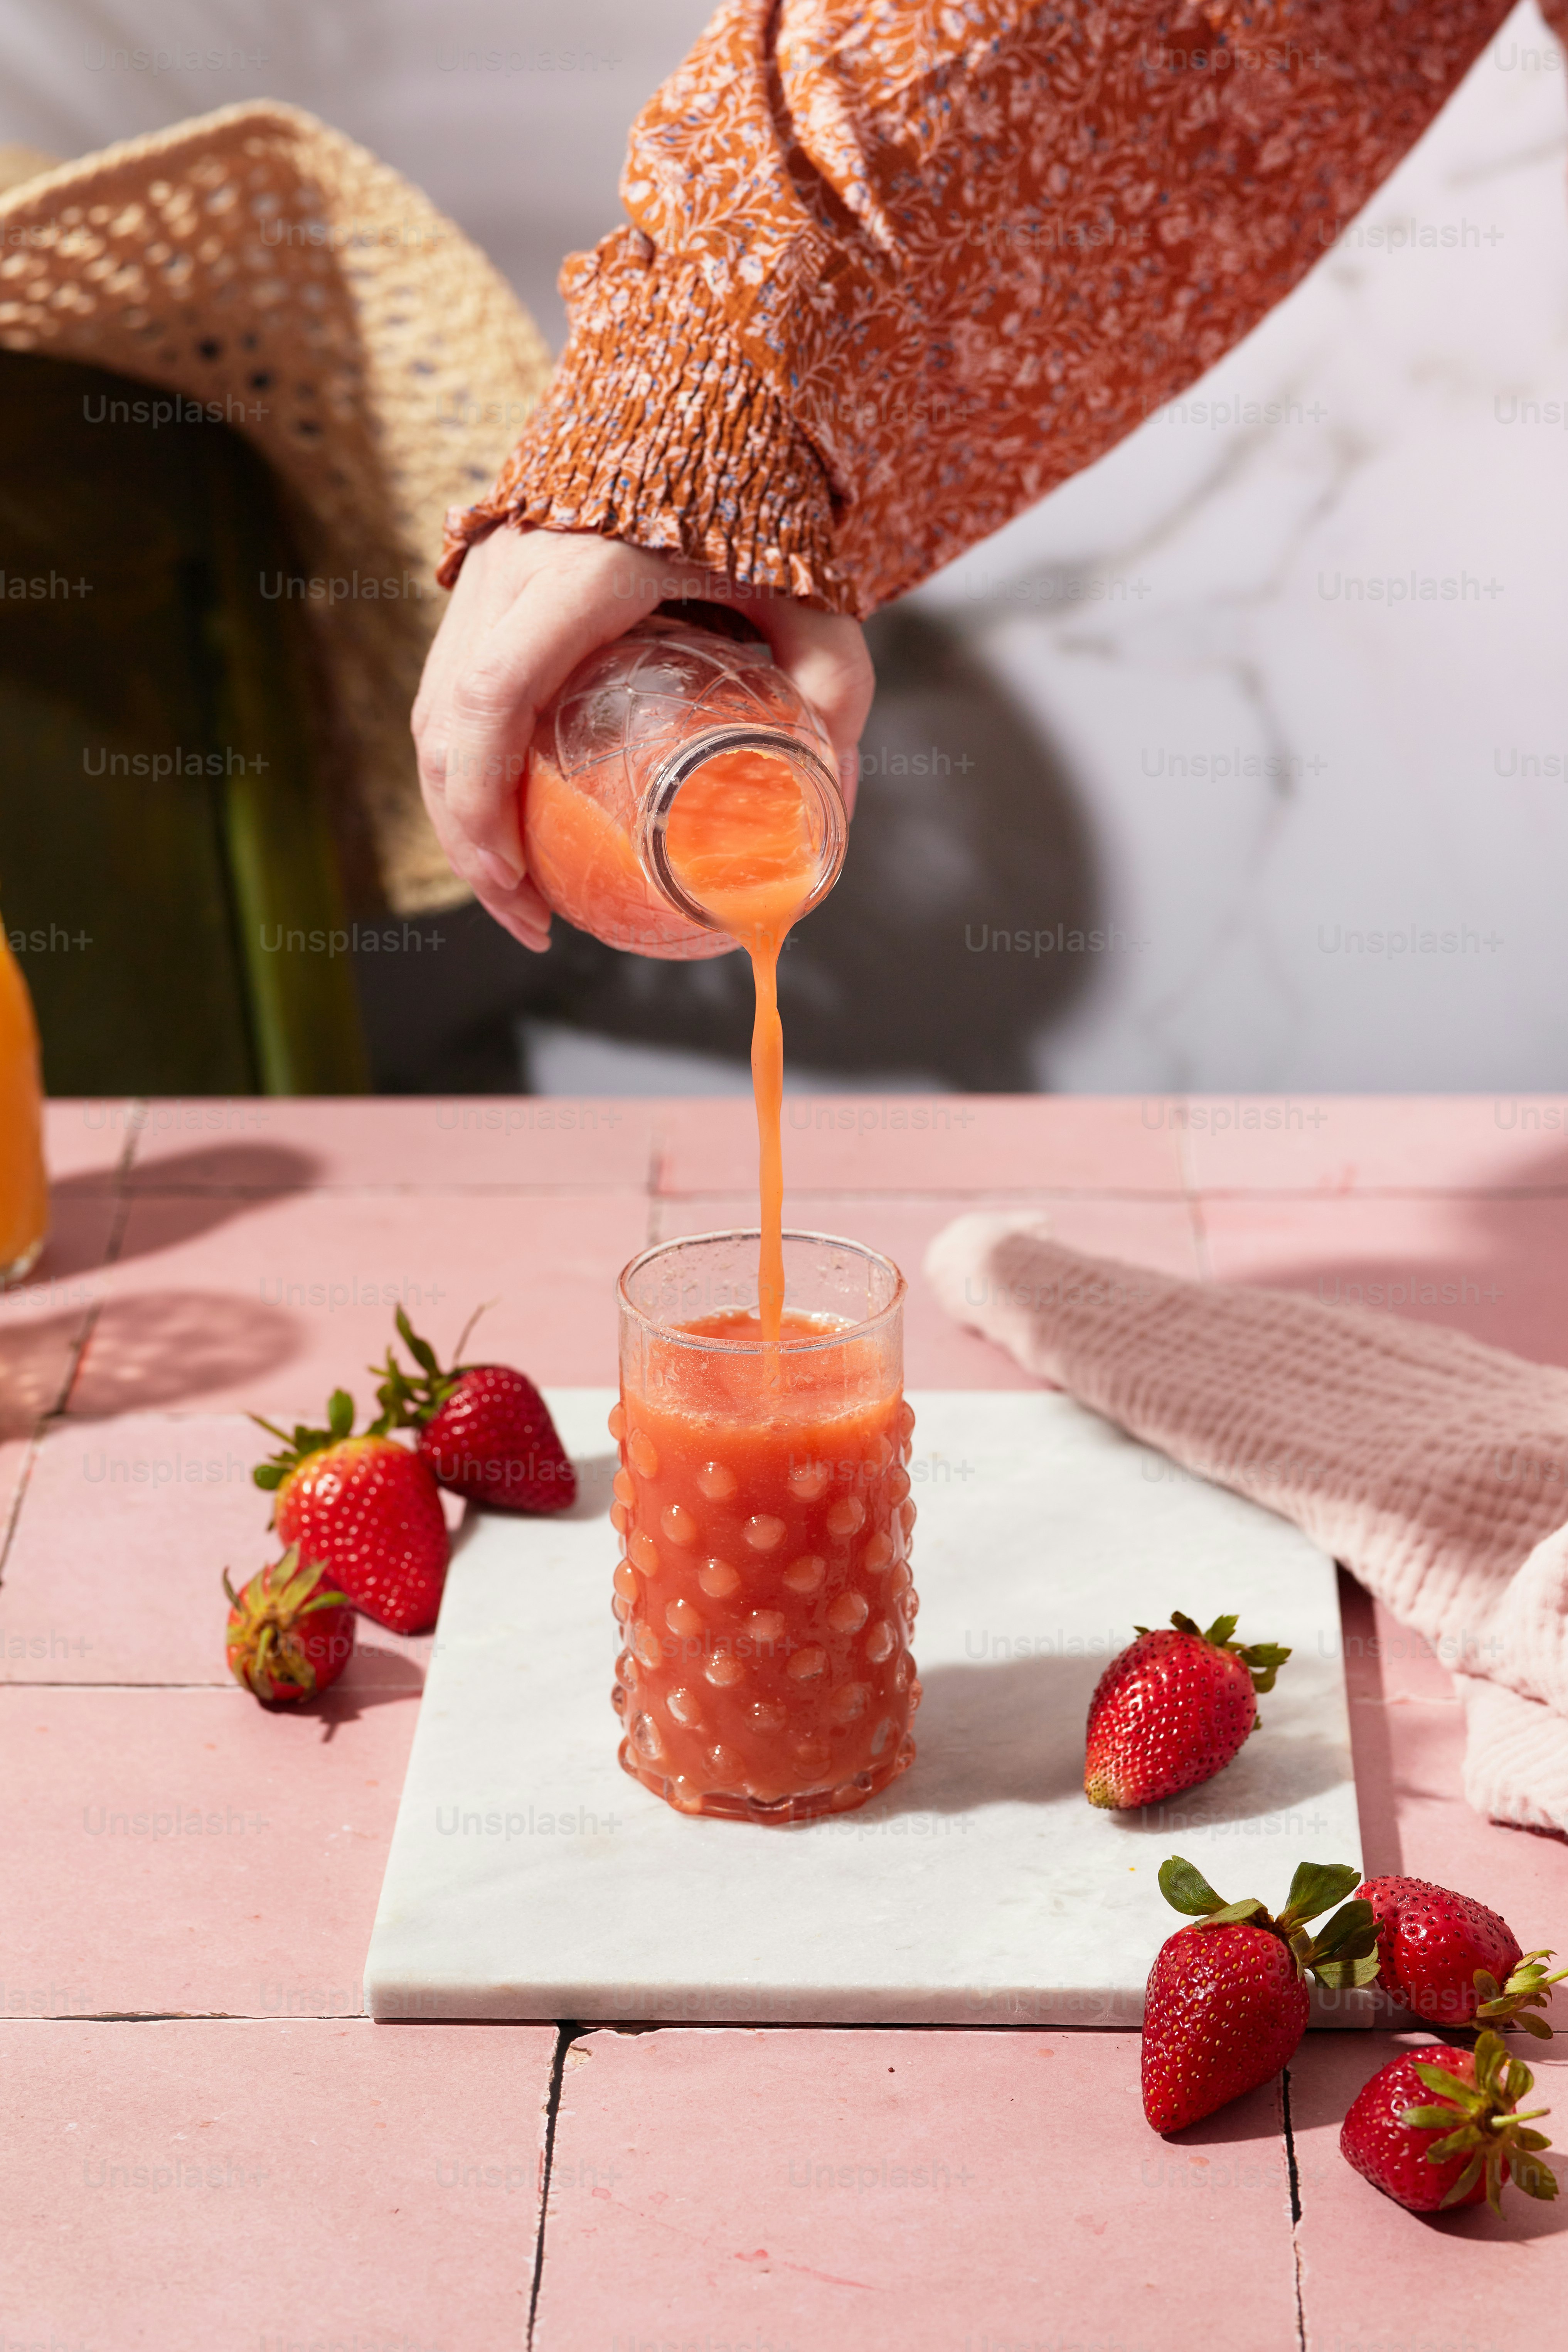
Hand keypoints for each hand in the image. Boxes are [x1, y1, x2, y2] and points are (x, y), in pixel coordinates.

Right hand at [412, 527, 875, 949]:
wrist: (702, 376)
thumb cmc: (760, 483)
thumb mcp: (812, 590)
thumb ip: (830, 685)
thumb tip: (832, 801)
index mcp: (579, 567)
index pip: (492, 696)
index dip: (482, 803)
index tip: (516, 881)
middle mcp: (511, 566)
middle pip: (445, 724)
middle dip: (470, 837)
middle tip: (531, 920)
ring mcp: (483, 571)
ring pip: (432, 713)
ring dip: (459, 811)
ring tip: (519, 890)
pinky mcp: (481, 584)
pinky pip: (448, 690)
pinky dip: (464, 766)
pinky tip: (508, 821)